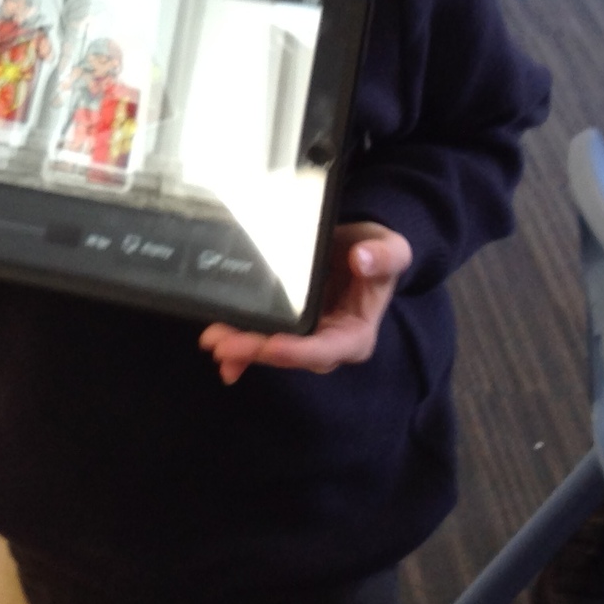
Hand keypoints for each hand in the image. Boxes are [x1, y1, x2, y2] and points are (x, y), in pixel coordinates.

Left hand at [198, 223, 412, 385]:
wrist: (360, 249)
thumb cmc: (377, 253)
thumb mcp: (392, 249)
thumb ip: (385, 256)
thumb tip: (363, 259)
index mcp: (355, 334)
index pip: (326, 350)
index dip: (298, 352)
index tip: (271, 346)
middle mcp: (327, 343)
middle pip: (290, 354)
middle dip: (256, 351)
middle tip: (223, 344)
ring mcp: (304, 337)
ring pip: (270, 348)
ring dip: (240, 347)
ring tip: (212, 340)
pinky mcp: (286, 326)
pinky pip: (260, 339)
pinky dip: (237, 343)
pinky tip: (215, 342)